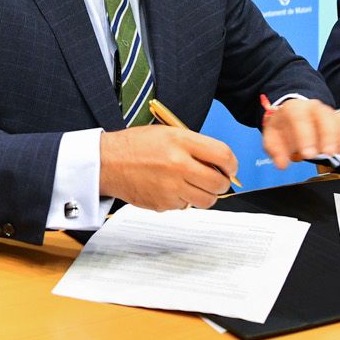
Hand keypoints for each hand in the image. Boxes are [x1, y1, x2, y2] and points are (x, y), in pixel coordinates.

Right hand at [99, 126, 238, 210]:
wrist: (108, 163)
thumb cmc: (136, 146)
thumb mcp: (168, 133)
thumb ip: (195, 146)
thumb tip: (220, 163)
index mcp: (182, 142)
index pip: (223, 156)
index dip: (232, 164)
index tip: (229, 168)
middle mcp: (179, 165)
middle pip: (219, 183)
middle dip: (222, 183)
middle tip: (216, 180)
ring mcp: (171, 187)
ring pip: (206, 200)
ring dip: (206, 194)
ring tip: (194, 185)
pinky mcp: (163, 204)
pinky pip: (185, 206)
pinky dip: (183, 200)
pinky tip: (170, 188)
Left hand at [260, 97, 339, 168]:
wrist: (295, 112)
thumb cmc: (285, 125)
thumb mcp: (273, 136)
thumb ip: (275, 150)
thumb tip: (282, 163)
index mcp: (296, 109)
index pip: (300, 118)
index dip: (306, 135)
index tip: (309, 154)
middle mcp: (315, 108)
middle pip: (326, 117)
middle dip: (329, 136)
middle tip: (329, 154)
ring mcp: (331, 113)